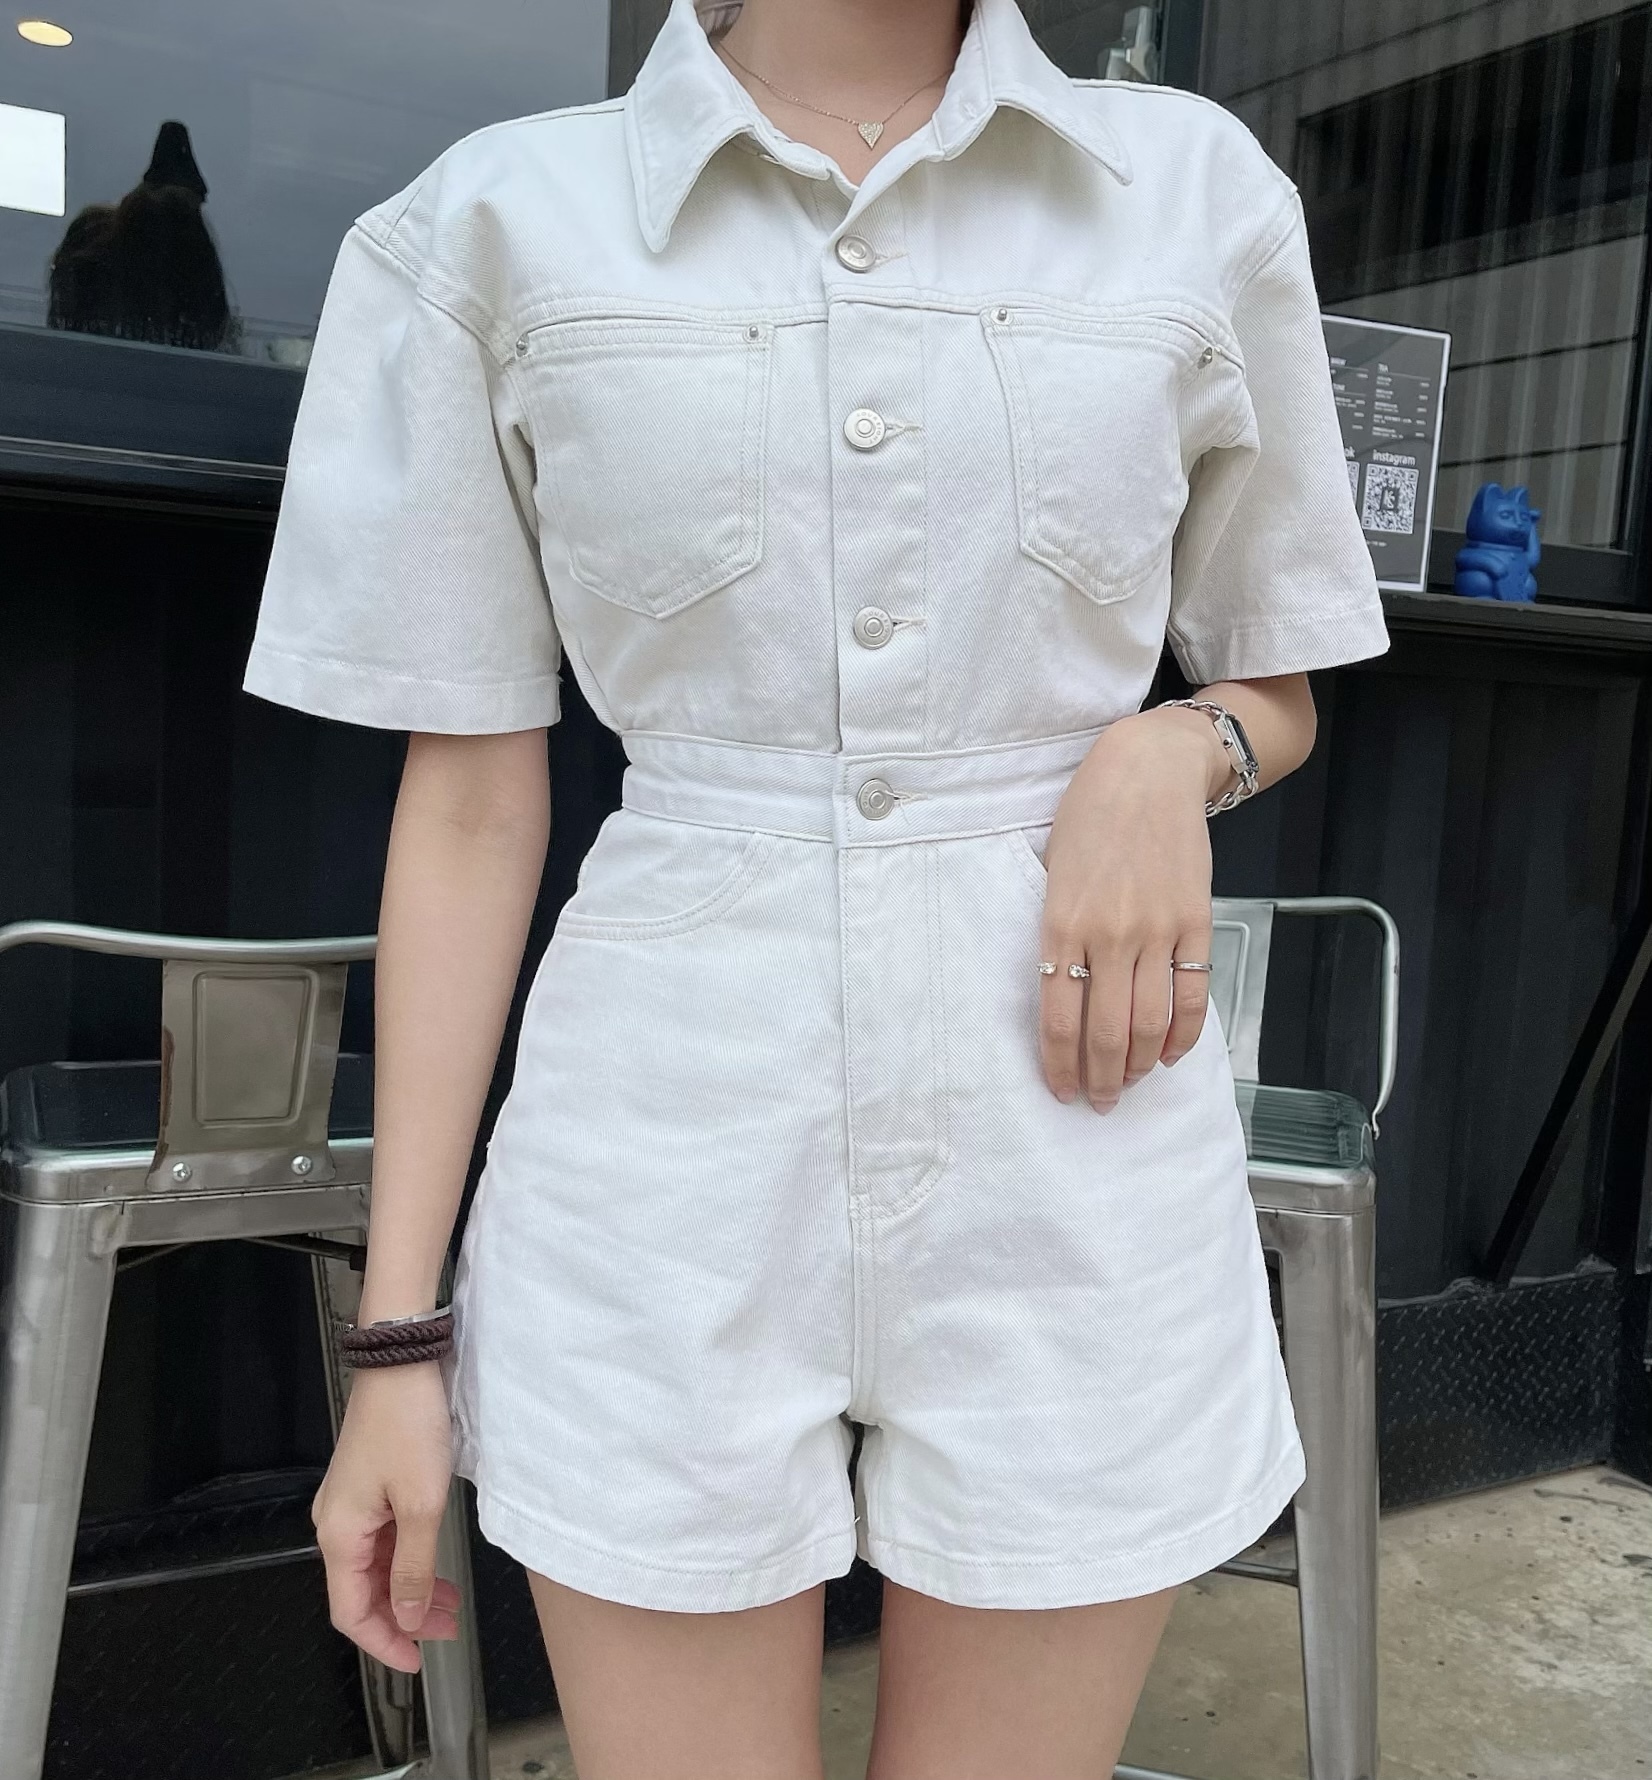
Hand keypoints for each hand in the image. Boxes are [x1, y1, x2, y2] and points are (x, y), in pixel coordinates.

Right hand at [311, 1361, 460, 1672]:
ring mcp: (351, 1504)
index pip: (350, 1611)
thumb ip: (412, 1567)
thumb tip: (405, 1618)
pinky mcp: (368, 1486)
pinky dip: (406, 1558)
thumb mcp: (421, 1505)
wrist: (402, 1362)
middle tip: (445, 1629)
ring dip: (407, 1588)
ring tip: (447, 1601)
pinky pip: (381, 1539)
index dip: (383, 1642)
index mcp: (339, 1533)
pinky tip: (433, 1563)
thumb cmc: (409, 1425)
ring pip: (374, 1566)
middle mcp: (336, 1523)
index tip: (416, 1661)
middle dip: (402, 1617)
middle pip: (362, 1591)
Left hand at [1037, 707, 1226, 1109]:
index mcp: (1061, 924)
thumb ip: (1057, 931)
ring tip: (1128, 1084)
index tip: (1061, 1092)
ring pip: (1150, 1024)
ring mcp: (1157, 931)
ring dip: (1138, 1066)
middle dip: (1100, 1080)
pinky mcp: (1196, 922)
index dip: (1060, 1067)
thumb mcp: (1052, 871)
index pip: (1058, 1020)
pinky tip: (1168, 1055)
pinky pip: (1193, 995)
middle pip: (1106, 1034)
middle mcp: (1109, 936)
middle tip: (1098, 1103)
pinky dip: (1183, 1036)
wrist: (1149, 770)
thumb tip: (1060, 991)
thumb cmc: (1089, 816)